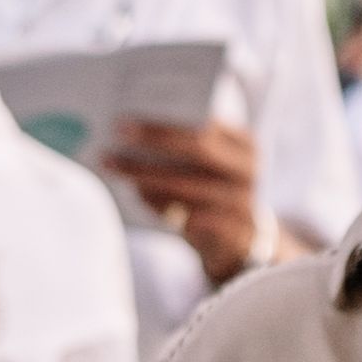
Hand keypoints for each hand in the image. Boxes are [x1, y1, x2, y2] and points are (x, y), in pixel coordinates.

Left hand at [102, 117, 264, 284]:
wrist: (238, 239)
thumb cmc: (212, 190)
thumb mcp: (208, 164)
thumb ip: (183, 145)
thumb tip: (131, 133)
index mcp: (244, 144)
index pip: (205, 125)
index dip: (164, 124)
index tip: (124, 123)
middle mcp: (248, 169)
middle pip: (199, 150)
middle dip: (153, 143)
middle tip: (114, 142)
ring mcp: (243, 200)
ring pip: (188, 186)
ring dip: (146, 177)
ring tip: (114, 168)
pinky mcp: (233, 229)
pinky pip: (190, 217)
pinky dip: (160, 206)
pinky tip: (137, 195)